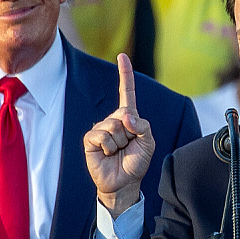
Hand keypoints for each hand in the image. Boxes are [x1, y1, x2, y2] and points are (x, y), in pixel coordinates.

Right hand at [84, 53, 154, 217]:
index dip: (125, 74)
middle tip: (128, 146)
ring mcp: (101, 128)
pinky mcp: (90, 139)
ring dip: (119, 142)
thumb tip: (126, 117)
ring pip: (113, 126)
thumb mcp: (148, 143)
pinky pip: (101, 135)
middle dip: (130, 133)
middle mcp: (114, 119)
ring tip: (117, 152)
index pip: (126, 92)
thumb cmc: (136, 162)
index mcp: (129, 117)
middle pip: (123, 115)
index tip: (121, 56)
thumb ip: (143, 126)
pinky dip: (108, 146)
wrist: (123, 183)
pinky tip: (107, 153)